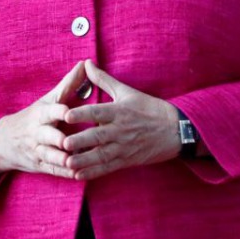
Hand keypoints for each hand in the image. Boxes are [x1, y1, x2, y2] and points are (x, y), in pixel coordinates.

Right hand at [0, 61, 86, 178]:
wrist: (4, 140)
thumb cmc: (34, 116)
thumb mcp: (48, 99)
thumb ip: (69, 84)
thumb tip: (85, 63)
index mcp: (41, 114)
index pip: (50, 111)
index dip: (58, 111)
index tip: (68, 112)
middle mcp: (38, 132)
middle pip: (47, 135)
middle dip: (58, 139)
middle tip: (69, 141)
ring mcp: (38, 150)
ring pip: (49, 155)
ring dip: (61, 159)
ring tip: (73, 161)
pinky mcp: (40, 165)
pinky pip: (53, 170)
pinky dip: (64, 173)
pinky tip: (77, 174)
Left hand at [60, 60, 179, 179]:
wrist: (177, 129)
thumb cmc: (150, 108)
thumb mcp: (127, 92)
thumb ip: (103, 79)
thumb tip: (86, 63)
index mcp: (119, 111)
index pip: (98, 113)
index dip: (82, 114)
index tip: (66, 116)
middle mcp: (120, 130)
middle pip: (98, 136)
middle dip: (80, 141)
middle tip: (62, 143)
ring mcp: (124, 147)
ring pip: (101, 155)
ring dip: (84, 160)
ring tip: (67, 163)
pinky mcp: (127, 160)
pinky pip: (108, 167)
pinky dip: (94, 172)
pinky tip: (79, 175)